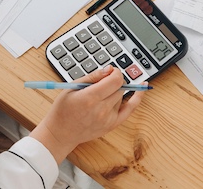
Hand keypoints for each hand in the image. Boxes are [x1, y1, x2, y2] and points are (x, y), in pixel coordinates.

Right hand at [30, 65, 144, 163]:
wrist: (60, 133)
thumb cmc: (63, 110)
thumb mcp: (72, 87)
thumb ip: (93, 76)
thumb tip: (109, 69)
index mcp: (91, 98)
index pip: (115, 80)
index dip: (115, 72)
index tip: (109, 71)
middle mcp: (102, 109)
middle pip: (119, 87)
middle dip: (114, 80)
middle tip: (104, 81)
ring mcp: (108, 119)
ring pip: (122, 96)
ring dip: (116, 91)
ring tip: (102, 93)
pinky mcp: (111, 125)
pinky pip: (129, 110)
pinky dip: (137, 99)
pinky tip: (142, 88)